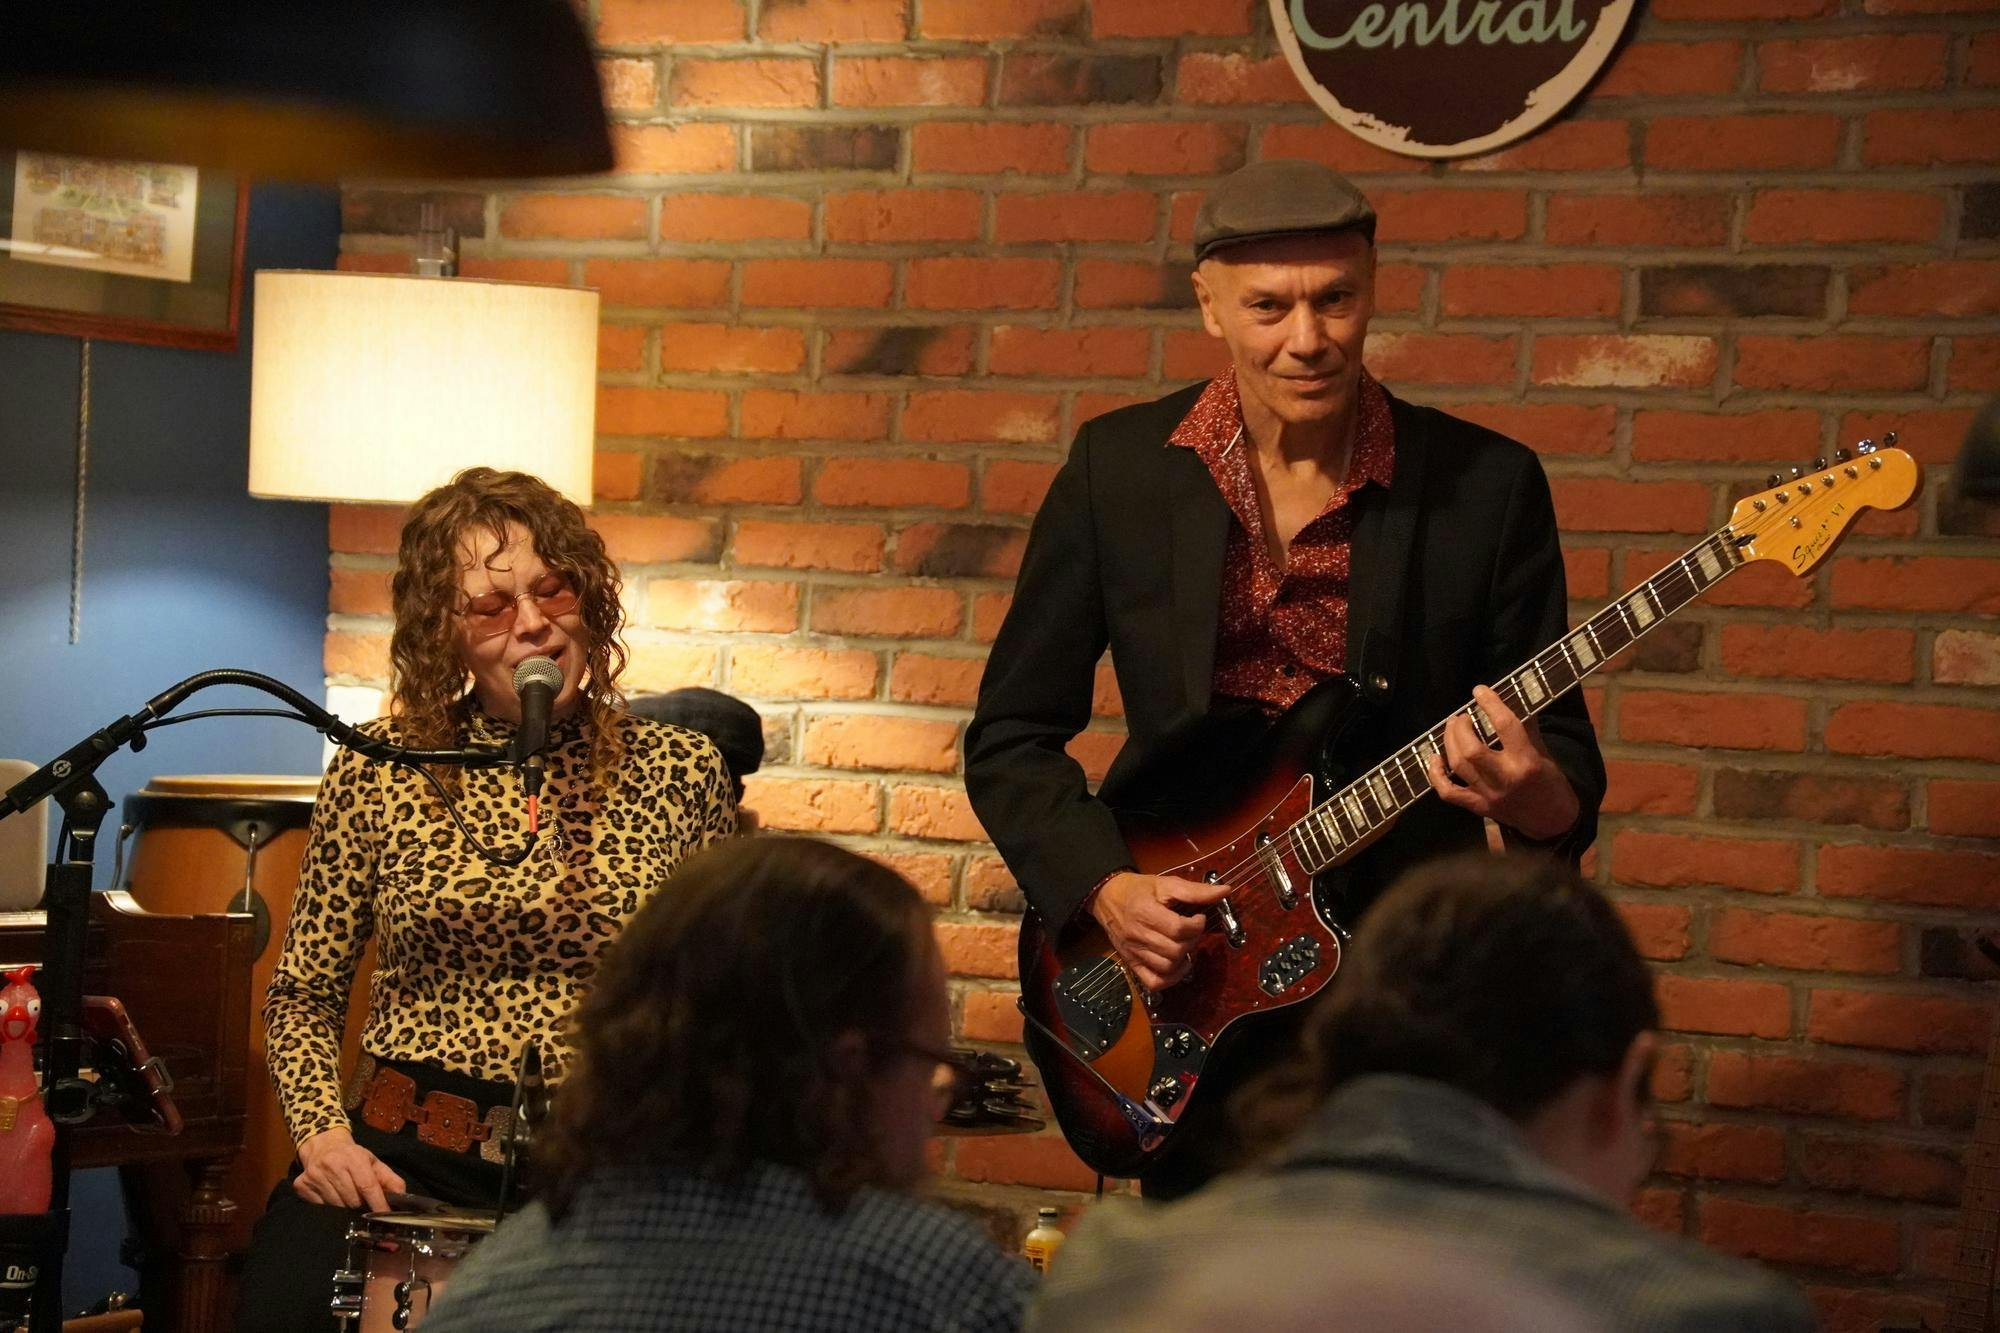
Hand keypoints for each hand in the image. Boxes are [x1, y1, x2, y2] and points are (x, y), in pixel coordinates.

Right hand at [294, 1126, 404, 1212]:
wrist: (322, 1145)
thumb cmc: (352, 1157)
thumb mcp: (373, 1162)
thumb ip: (390, 1179)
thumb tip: (402, 1198)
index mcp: (354, 1158)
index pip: (368, 1186)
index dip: (378, 1203)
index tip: (384, 1216)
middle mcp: (332, 1165)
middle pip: (352, 1200)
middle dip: (361, 1206)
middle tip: (362, 1204)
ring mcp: (315, 1176)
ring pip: (336, 1206)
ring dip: (345, 1208)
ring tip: (347, 1199)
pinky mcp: (301, 1185)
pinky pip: (319, 1207)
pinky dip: (328, 1207)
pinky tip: (331, 1196)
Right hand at [1087, 871, 1234, 991]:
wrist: (1106, 897)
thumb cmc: (1138, 889)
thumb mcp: (1166, 883)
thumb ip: (1196, 890)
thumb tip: (1225, 891)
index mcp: (1146, 912)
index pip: (1179, 929)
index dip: (1197, 925)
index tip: (1198, 918)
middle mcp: (1138, 935)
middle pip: (1175, 950)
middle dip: (1192, 941)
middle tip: (1192, 930)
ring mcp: (1134, 952)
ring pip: (1167, 967)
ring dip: (1183, 958)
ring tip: (1184, 944)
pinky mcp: (1132, 963)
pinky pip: (1154, 982)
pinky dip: (1170, 979)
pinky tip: (1178, 965)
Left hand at [1427, 684, 1579, 841]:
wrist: (1552, 821)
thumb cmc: (1551, 783)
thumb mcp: (1544, 753)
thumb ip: (1526, 728)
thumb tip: (1510, 701)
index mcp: (1526, 761)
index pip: (1505, 726)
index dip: (1490, 704)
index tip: (1479, 691)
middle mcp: (1505, 778)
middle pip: (1472, 749)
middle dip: (1461, 727)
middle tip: (1462, 716)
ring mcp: (1489, 795)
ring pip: (1458, 766)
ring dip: (1449, 742)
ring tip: (1452, 727)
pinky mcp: (1479, 807)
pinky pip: (1449, 792)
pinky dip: (1436, 775)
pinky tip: (1435, 758)